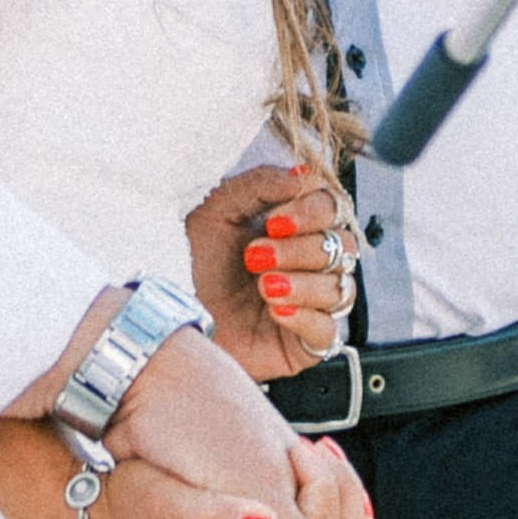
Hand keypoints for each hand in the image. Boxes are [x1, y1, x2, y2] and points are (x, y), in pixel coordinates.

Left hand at [186, 164, 359, 378]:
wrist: (174, 317)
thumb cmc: (194, 263)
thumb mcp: (216, 211)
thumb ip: (258, 184)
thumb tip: (300, 176)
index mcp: (296, 226)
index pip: (333, 206)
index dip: (313, 209)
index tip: (274, 220)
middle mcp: (311, 262)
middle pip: (343, 245)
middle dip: (300, 248)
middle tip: (256, 255)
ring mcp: (314, 303)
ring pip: (340, 287)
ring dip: (301, 283)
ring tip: (262, 285)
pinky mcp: (309, 342)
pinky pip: (328, 329)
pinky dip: (303, 316)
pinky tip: (274, 310)